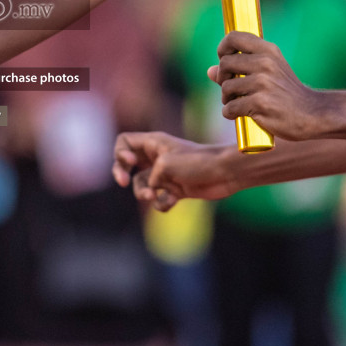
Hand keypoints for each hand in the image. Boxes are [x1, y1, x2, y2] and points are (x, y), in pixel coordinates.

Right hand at [113, 131, 238, 209]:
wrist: (226, 173)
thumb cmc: (197, 162)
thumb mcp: (165, 165)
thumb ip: (148, 177)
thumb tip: (150, 190)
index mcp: (153, 144)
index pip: (125, 142)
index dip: (120, 153)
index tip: (129, 163)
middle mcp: (157, 158)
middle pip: (127, 164)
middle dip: (121, 174)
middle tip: (124, 182)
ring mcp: (166, 174)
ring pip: (142, 186)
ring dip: (143, 193)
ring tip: (152, 196)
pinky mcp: (176, 190)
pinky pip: (159, 200)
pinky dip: (162, 203)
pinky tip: (171, 201)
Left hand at [210, 31, 328, 140]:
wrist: (312, 114)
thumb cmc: (287, 93)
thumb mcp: (269, 72)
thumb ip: (241, 68)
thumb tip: (209, 71)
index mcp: (268, 50)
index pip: (234, 37)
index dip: (222, 48)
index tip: (223, 60)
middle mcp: (265, 63)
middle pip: (224, 63)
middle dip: (222, 78)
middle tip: (232, 90)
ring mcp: (263, 83)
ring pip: (226, 87)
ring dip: (227, 99)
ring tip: (238, 103)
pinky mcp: (260, 103)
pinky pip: (230, 107)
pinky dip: (230, 113)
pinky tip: (238, 115)